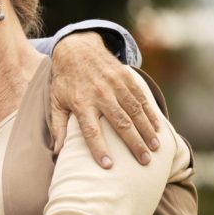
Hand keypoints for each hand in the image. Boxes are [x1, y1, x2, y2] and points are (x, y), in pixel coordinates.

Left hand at [50, 32, 160, 167]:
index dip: (99, 148)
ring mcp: (115, 85)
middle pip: (120, 123)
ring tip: (155, 148)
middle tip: (144, 161)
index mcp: (81, 103)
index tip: (108, 166)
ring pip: (135, 111)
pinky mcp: (126, 77)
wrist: (76, 49)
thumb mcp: (56, 102)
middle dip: (134, 144)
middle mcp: (100, 94)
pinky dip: (150, 114)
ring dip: (146, 131)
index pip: (90, 131)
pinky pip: (141, 98)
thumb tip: (58, 152)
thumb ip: (58, 127)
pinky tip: (158, 128)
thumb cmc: (65, 81)